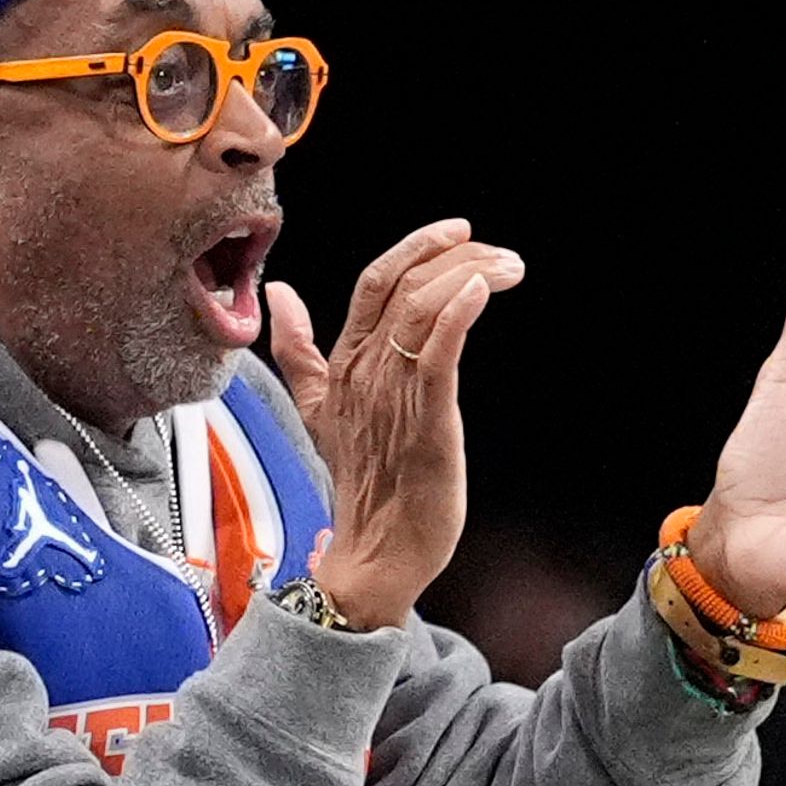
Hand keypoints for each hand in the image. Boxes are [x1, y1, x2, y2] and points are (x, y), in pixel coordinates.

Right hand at [267, 219, 525, 625]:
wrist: (375, 553)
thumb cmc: (364, 485)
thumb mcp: (321, 409)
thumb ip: (298, 350)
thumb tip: (277, 294)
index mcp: (343, 365)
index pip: (374, 283)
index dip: (414, 248)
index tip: (457, 231)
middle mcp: (363, 373)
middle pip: (402, 287)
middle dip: (453, 255)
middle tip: (497, 252)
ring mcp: (392, 398)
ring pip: (423, 311)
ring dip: (469, 277)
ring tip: (508, 268)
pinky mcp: (425, 425)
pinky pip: (436, 357)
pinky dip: (457, 317)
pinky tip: (481, 292)